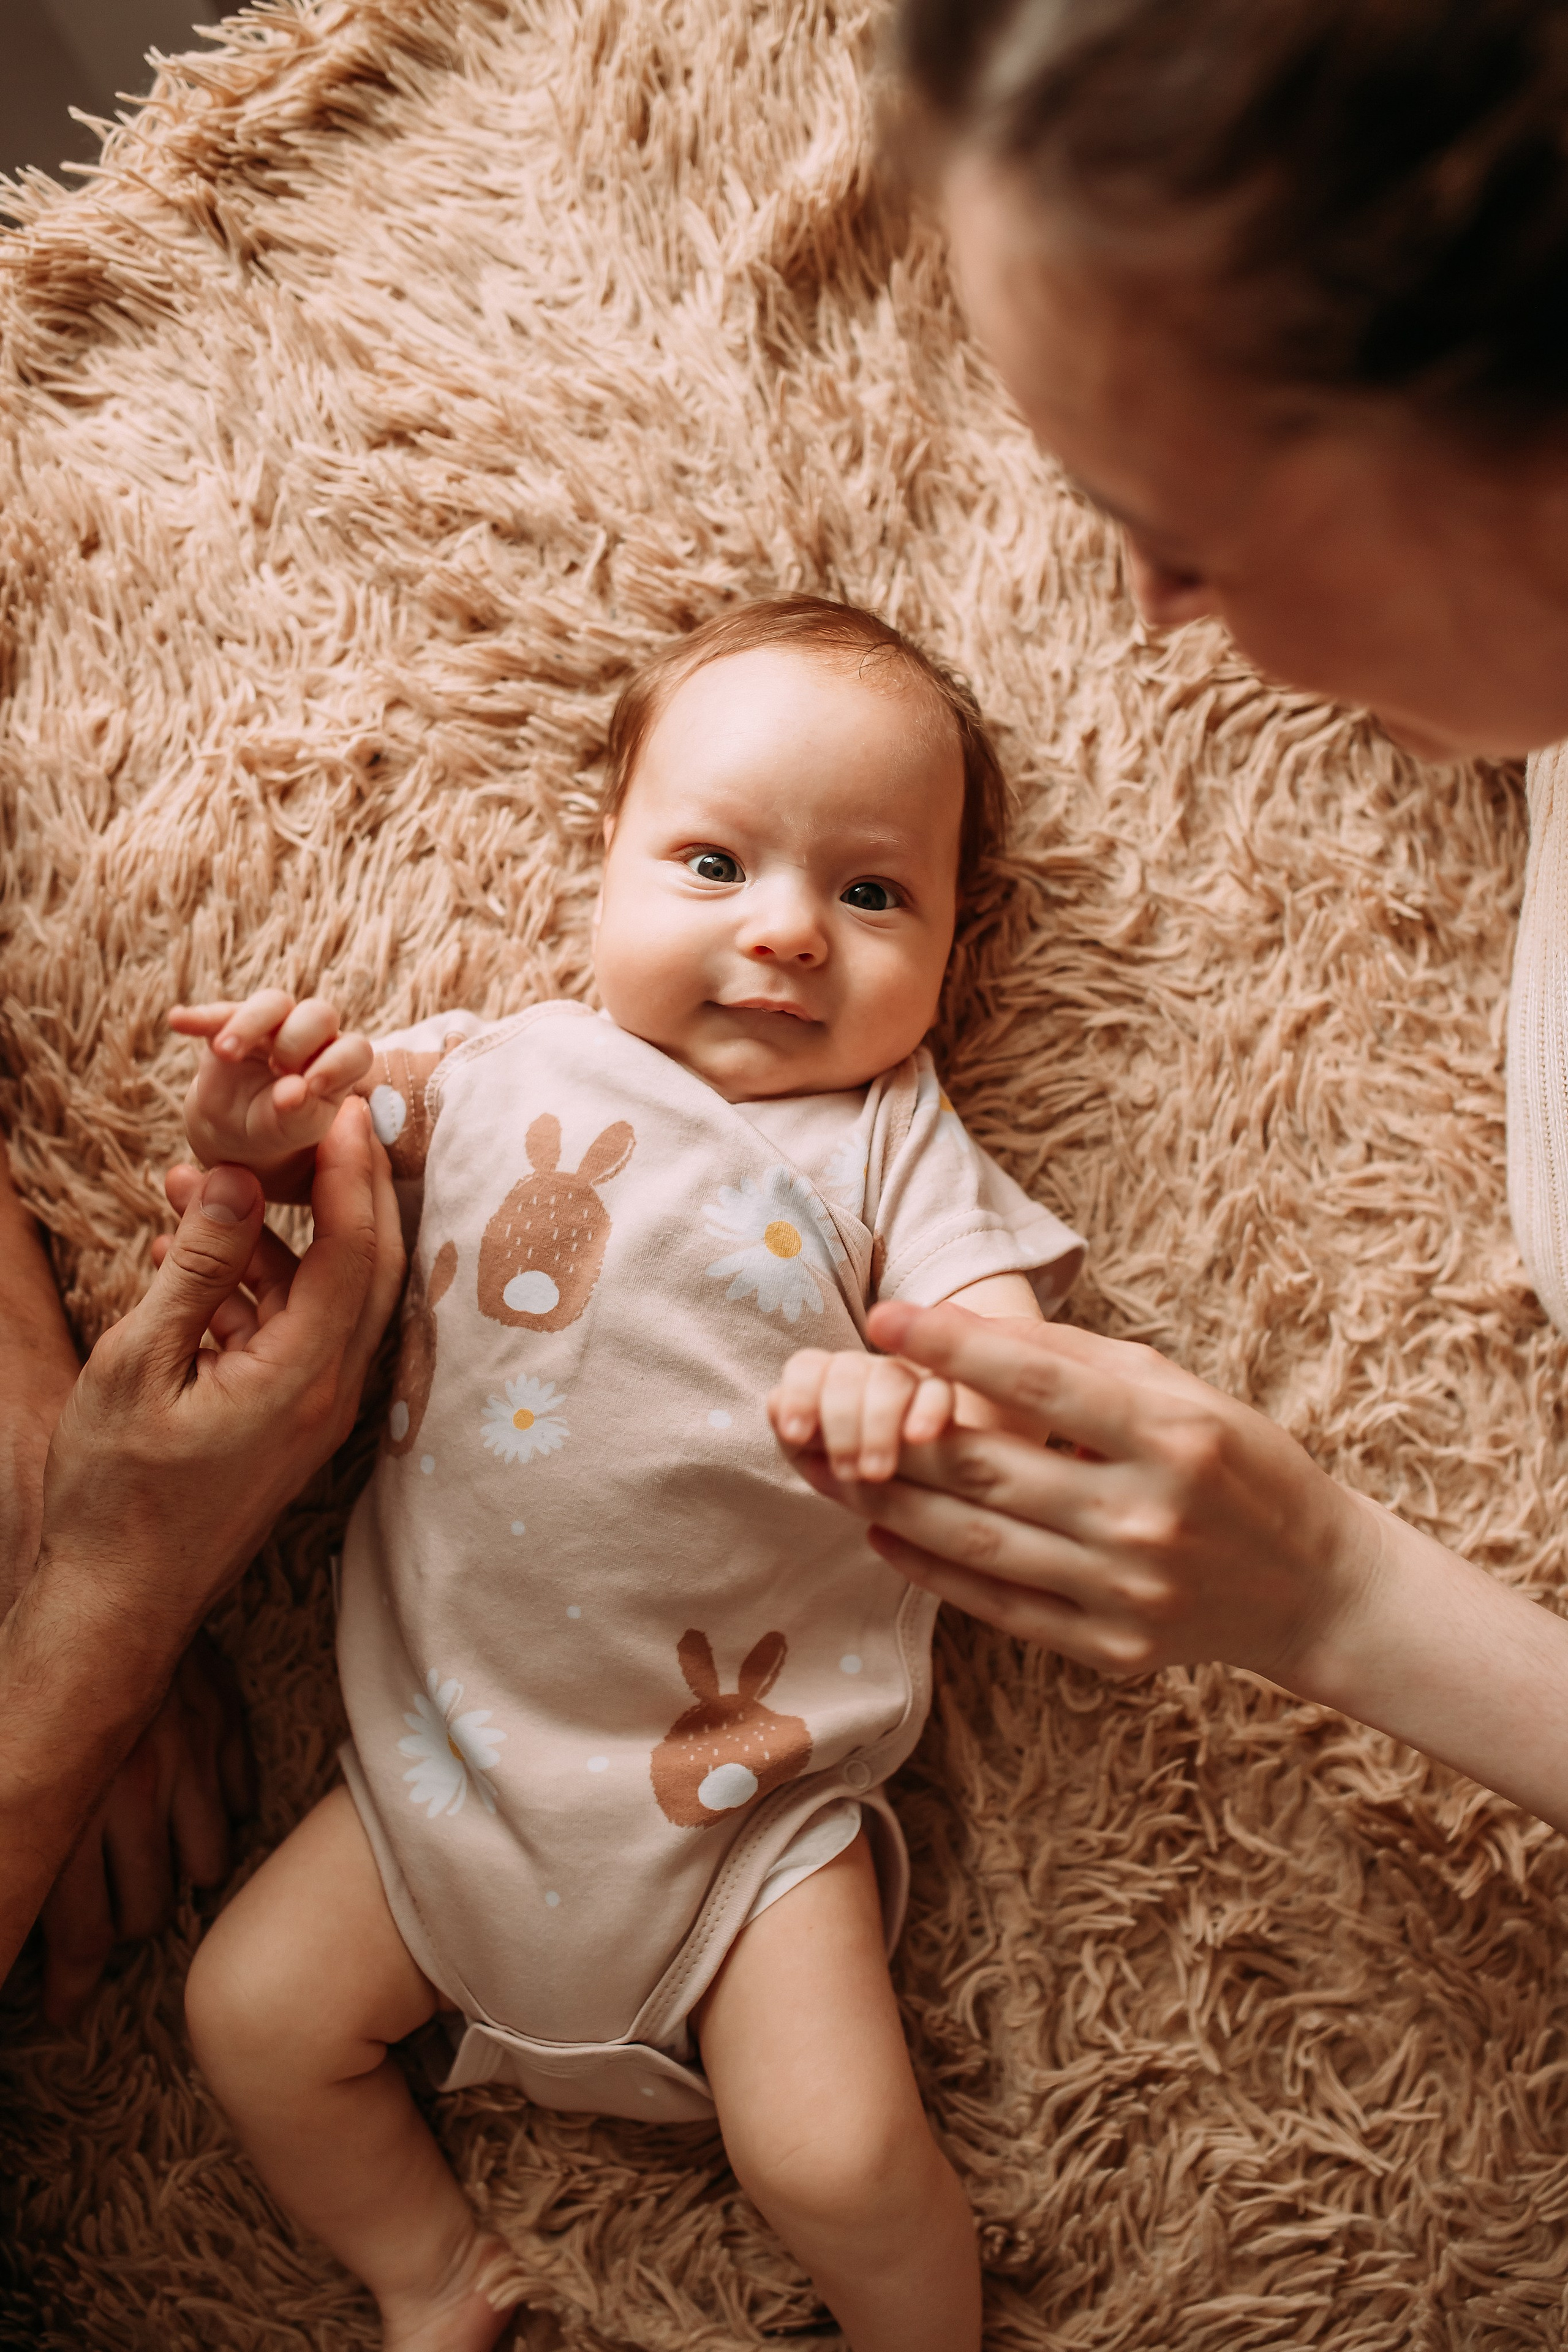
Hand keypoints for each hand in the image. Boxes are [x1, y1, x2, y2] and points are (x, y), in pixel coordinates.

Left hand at [36, 1632, 252, 2024]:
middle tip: (102, 1932)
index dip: (70, 1985)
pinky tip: (193, 1825)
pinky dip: (219, 1824)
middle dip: (117, 1930)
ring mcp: (187, 1755)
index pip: (78, 1930)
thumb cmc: (34, 1664)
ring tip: (151, 1877)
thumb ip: (22, 1826)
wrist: (100, 1567)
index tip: (61, 2012)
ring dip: (171, 1881)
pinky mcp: (225, 1723)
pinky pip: (238, 1806)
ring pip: (197, 1869)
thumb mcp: (11, 1758)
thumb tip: (19, 1910)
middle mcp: (130, 1787)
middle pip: (139, 1910)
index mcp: (70, 1801)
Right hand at [38, 1093, 402, 1660]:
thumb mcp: (141, 1364)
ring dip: (272, 1235)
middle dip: (345, 1184)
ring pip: (322, 1295)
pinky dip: (251, 1286)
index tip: (344, 1104)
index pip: (355, 1247)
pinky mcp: (287, 1420)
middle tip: (313, 1118)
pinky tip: (187, 1254)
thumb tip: (235, 1180)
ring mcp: (313, 1409)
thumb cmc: (119, 1494)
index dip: (352, 1168)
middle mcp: (330, 1390)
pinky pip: (288, 1332)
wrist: (118, 1601)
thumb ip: (197, 1269)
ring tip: (190, 1186)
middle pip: (366, 1263)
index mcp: (305, 1373)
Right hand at [172, 991, 372, 1196]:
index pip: (353, 1049)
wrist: (238, 1131)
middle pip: (318, 1013)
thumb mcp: (293, 1129)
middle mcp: (312, 1037)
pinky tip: (179, 1021)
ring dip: (249, 1024)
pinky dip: (199, 1016)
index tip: (312, 1086)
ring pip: (273, 1003)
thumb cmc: (279, 1128)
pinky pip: (219, 1012)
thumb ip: (299, 1113)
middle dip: (297, 1040)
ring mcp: (272, 1026)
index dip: (337, 1063)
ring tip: (226, 1053)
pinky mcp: (232, 1024)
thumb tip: (292, 1091)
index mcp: (338, 1063)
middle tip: (277, 1070)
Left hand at [769, 1348, 955, 1481]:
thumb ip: (799, 1437)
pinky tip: (917, 1437)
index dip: (797, 1395)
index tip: (794, 1435)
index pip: (807, 1367)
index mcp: (830, 1383)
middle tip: (844, 1471)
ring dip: (877, 1424)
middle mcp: (868, 1373)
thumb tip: (773, 1403)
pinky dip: (926, 1409)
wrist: (935, 1492)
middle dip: (839, 1421)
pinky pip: (939, 1389)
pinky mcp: (947, 1396)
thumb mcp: (823, 1463)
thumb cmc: (864, 1474)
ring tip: (874, 1473)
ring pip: (890, 1377)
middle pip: (847, 1371)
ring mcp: (910, 1380)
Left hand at [790, 1299, 1376, 1683]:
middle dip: (892, 1427)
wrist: (1316, 1588)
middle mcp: (1147, 1517)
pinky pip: (999, 1605)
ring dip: (890, 1500)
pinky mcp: (1112, 1649)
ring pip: (977, 1540)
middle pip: (989, 1468)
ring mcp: (1127, 1592)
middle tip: (823, 1396)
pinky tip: (883, 1531)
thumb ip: (1085, 1360)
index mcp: (1173, 1437)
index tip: (884, 1315)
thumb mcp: (1185, 1392)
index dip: (953, 1346)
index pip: (1040, 1381)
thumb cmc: (1242, 1466)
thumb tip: (972, 1328)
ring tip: (829, 1466)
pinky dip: (932, 1568)